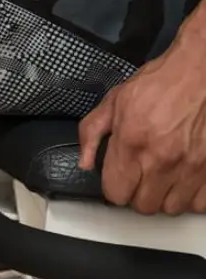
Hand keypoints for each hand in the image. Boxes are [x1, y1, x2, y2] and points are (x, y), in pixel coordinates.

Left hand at [78, 44, 205, 214]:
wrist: (201, 71)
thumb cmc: (159, 84)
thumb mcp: (114, 101)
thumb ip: (92, 133)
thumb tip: (85, 163)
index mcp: (131, 143)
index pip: (116, 193)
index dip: (115, 187)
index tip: (119, 177)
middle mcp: (162, 160)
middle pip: (144, 206)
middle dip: (138, 194)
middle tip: (141, 177)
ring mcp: (191, 166)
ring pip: (173, 207)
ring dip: (165, 197)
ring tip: (164, 179)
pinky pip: (201, 203)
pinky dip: (192, 196)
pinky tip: (185, 180)